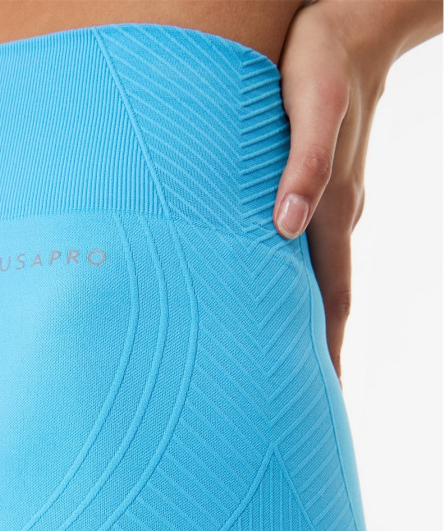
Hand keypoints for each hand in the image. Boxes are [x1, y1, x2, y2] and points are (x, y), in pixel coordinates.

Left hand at [272, 0, 396, 382]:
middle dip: (317, 348)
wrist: (353, 22)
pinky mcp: (314, 186)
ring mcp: (326, 203)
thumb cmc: (321, 61)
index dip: (327, 347)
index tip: (323, 393)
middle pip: (325, 300)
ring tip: (287, 358)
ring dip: (306, 319)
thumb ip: (300, 168)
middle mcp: (332, 217)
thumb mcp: (310, 109)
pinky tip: (278, 291)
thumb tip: (285, 228)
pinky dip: (297, 282)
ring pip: (315, 277)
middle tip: (301, 393)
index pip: (331, 299)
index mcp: (331, 211)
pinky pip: (305, 249)